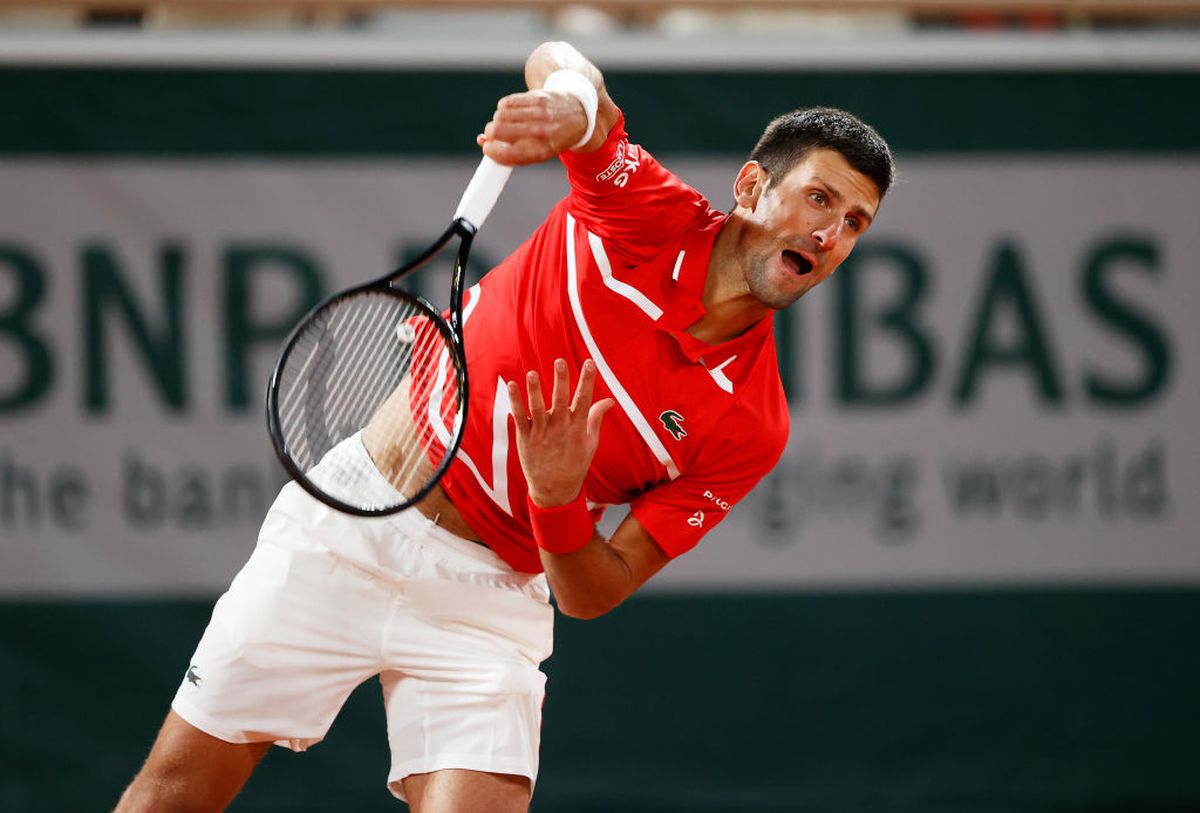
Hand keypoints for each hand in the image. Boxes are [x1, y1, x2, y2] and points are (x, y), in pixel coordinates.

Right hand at [477, 90, 588, 165]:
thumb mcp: (536, 152)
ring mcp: (538, 114)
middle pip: (498, 131)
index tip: (488, 147)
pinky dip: (503, 107)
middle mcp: (539, 133)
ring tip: (505, 122)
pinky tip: (511, 111)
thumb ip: (510, 151)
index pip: (506, 154)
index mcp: (539, 151)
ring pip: (500, 115)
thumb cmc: (551, 138)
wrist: (577, 115)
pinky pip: (506, 102)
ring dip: (497, 119)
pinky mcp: (535, 98)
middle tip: (494, 134)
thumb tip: (482, 141)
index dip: (491, 151)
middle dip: (490, 133)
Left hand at [507, 358, 614, 507]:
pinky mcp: (525, 438)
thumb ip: (596, 418)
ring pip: (537, 408)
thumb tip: (610, 400)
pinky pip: (519, 417)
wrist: (555, 490)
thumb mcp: (591, 442)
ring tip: (532, 374)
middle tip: (560, 362)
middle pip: (560, 401)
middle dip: (561, 381)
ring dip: (534, 391)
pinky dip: (515, 402)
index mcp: (577, 428)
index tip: (590, 362)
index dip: (587, 381)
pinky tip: (512, 386)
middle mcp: (559, 429)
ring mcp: (541, 433)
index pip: (583, 400)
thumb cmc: (575, 464)